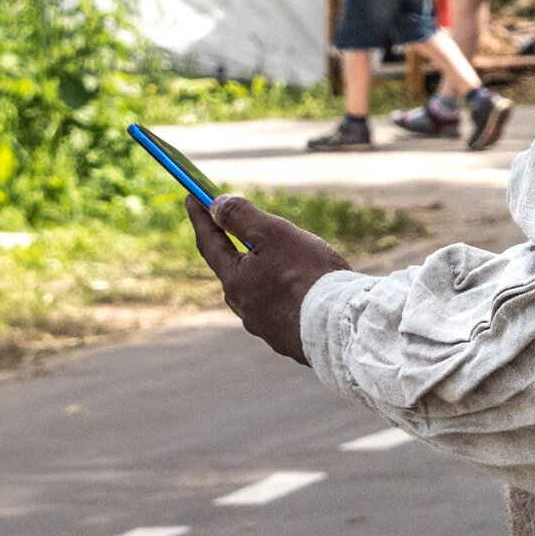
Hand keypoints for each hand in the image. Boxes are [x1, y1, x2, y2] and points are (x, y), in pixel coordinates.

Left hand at [186, 195, 348, 364]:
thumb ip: (241, 217)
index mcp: (235, 282)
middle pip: (234, 270)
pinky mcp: (288, 339)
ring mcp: (266, 327)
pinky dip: (285, 294)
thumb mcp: (273, 234)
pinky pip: (280, 309)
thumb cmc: (309, 275)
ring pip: (259, 291)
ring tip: (286, 259)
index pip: (210, 243)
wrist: (343, 326)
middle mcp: (244, 308)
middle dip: (236, 247)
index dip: (200, 217)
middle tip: (240, 226)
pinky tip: (303, 289)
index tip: (191, 196)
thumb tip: (215, 205)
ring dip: (265, 273)